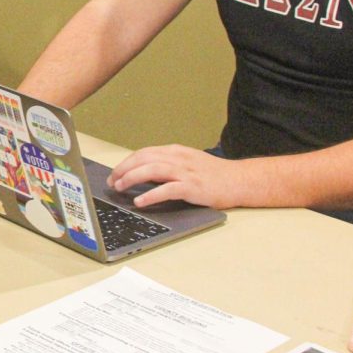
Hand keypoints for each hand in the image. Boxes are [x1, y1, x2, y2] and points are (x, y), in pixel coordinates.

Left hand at [108, 144, 238, 208]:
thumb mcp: (187, 163)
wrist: (240, 180)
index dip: (126, 163)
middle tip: (112, 182)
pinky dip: (151, 195)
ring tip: (120, 188)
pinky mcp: (193, 187)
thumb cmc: (213, 174)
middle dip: (123, 169)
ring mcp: (186, 172)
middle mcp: (178, 158)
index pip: (143, 153)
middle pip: (143, 159)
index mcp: (175, 151)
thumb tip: (142, 175)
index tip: (115, 173)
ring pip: (152, 170)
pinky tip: (140, 201)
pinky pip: (167, 189)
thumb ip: (167, 166)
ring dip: (132, 178)